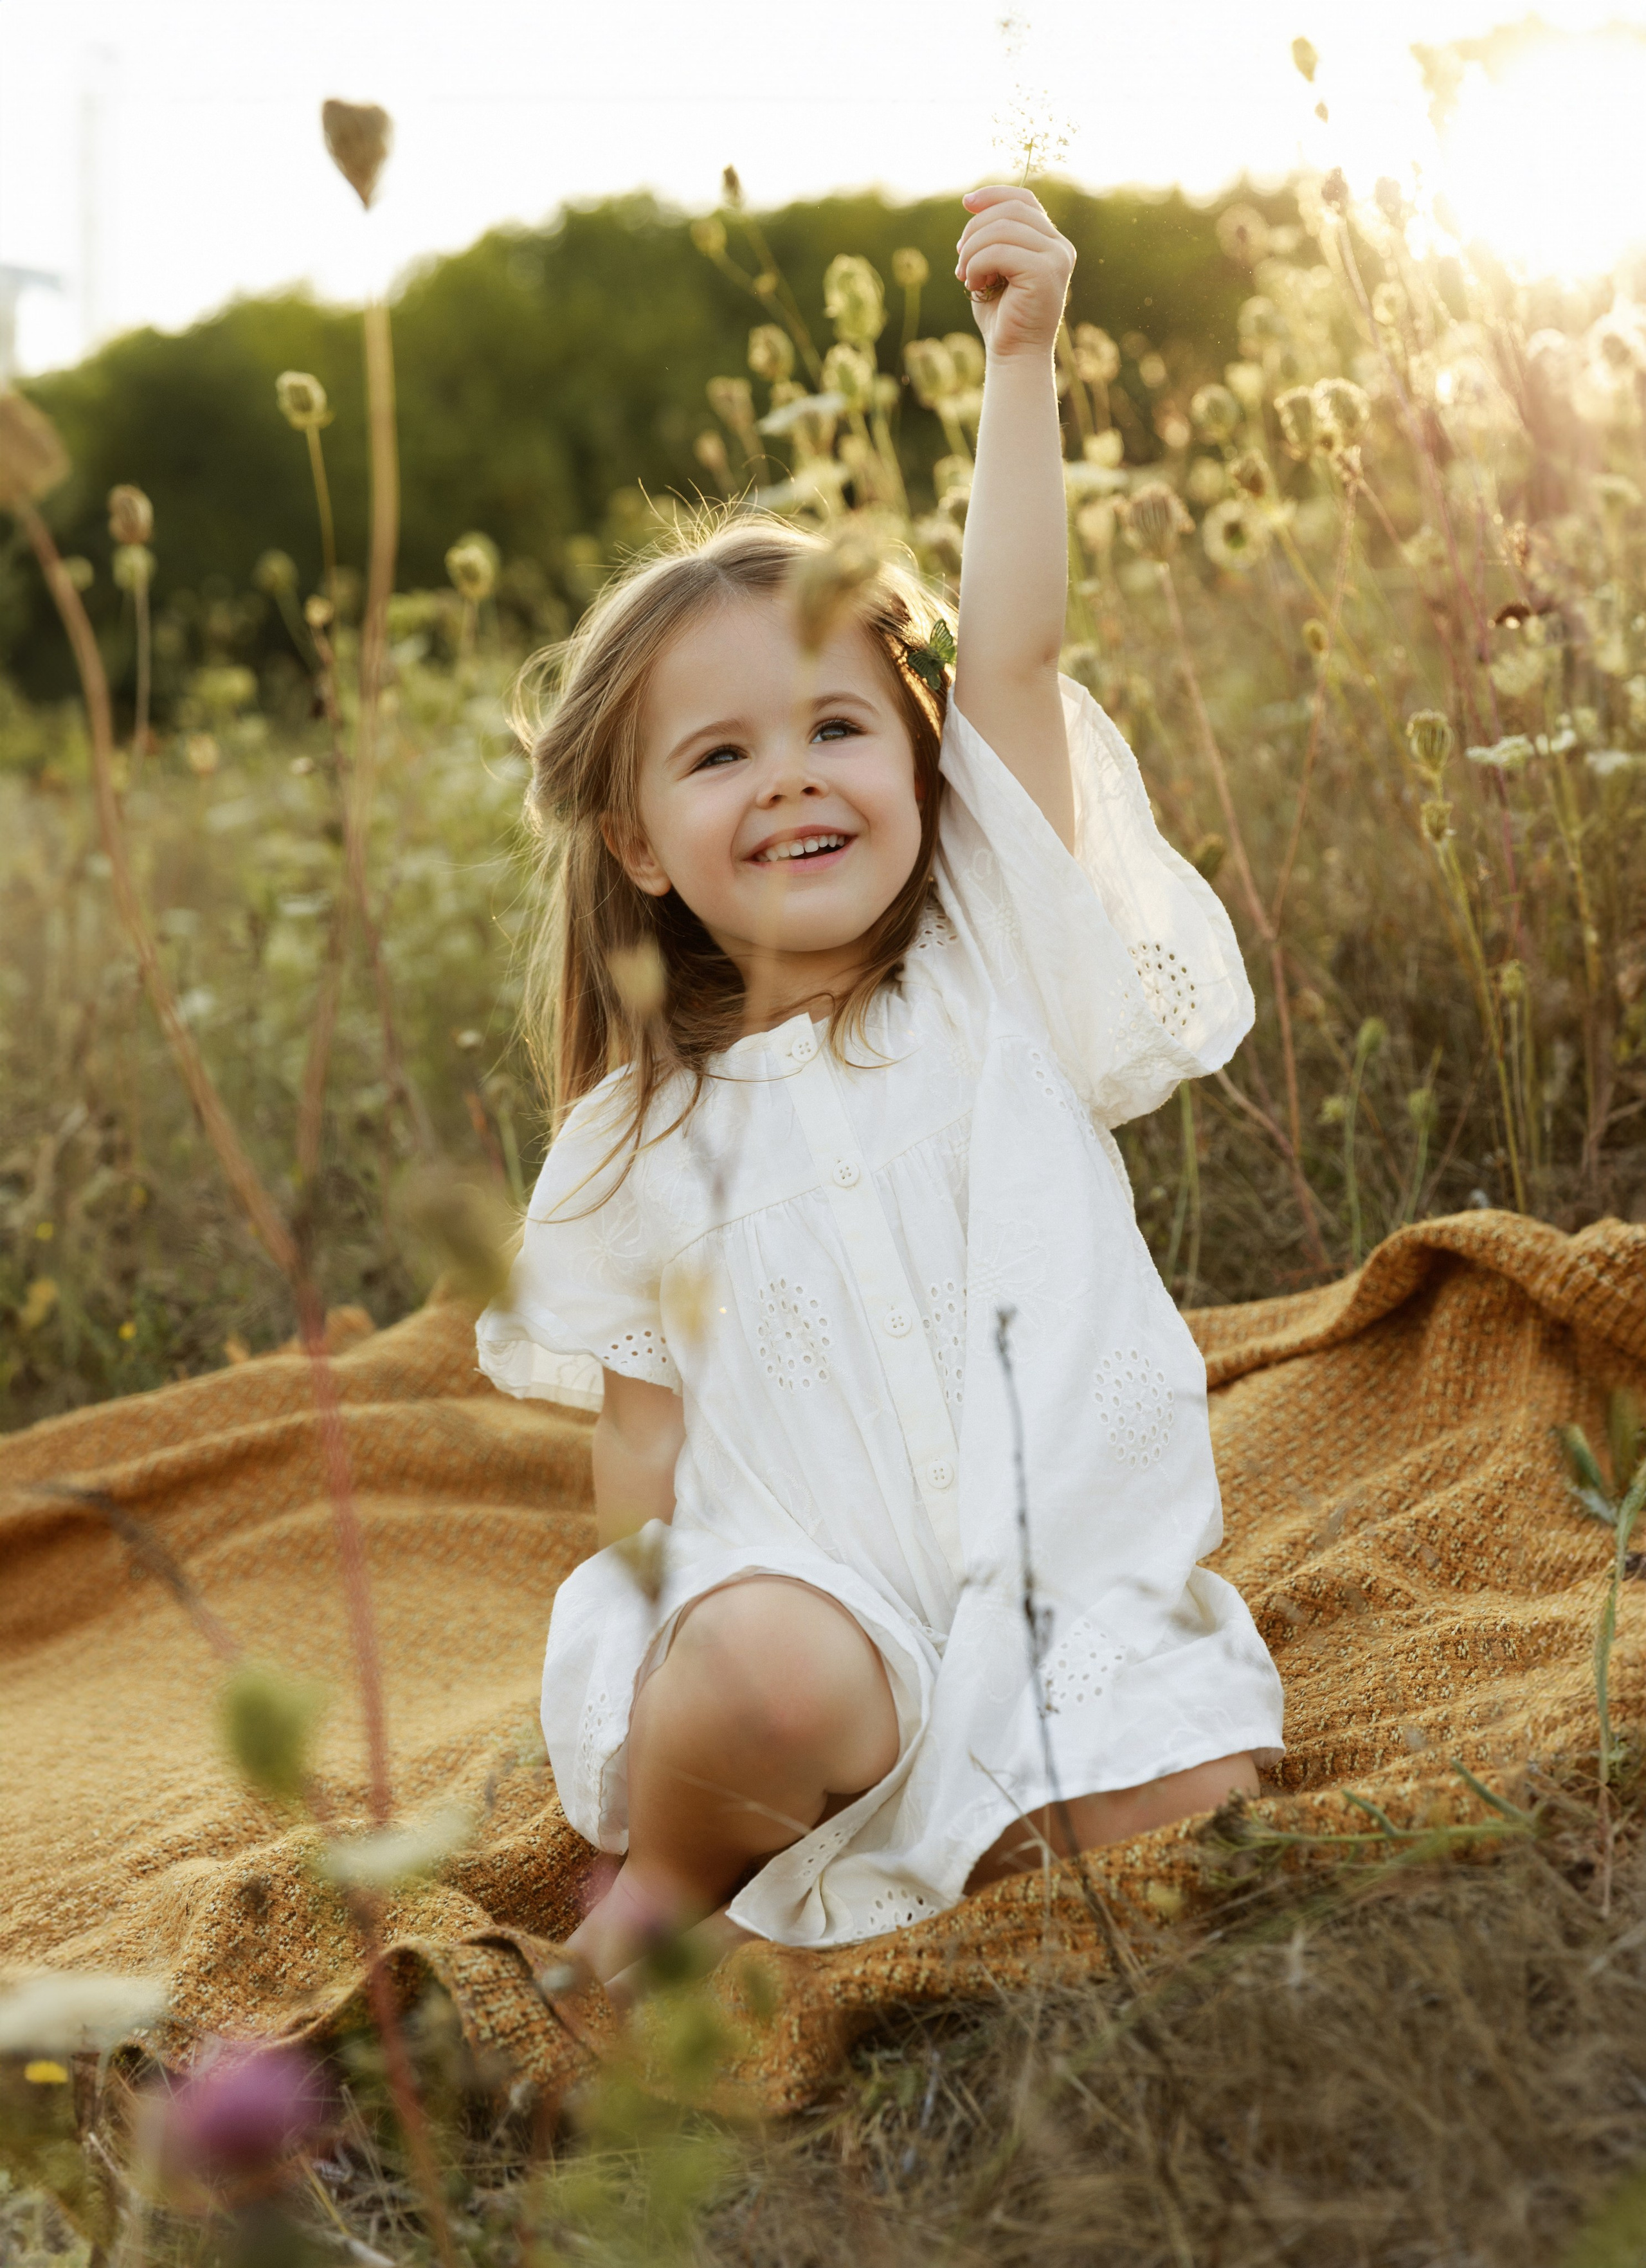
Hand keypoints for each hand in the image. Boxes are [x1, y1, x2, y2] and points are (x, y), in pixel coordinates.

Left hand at [955, 185, 1074, 362]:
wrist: (1014, 356)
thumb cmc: (1001, 316)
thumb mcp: (994, 268)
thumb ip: (993, 237)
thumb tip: (973, 202)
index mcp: (1050, 242)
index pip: (1024, 200)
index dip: (993, 195)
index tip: (966, 202)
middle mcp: (1059, 246)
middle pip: (1011, 210)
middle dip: (975, 228)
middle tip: (959, 258)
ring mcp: (1056, 258)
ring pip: (1002, 228)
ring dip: (972, 250)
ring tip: (964, 275)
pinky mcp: (1045, 272)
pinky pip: (999, 251)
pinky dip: (977, 264)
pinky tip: (973, 284)